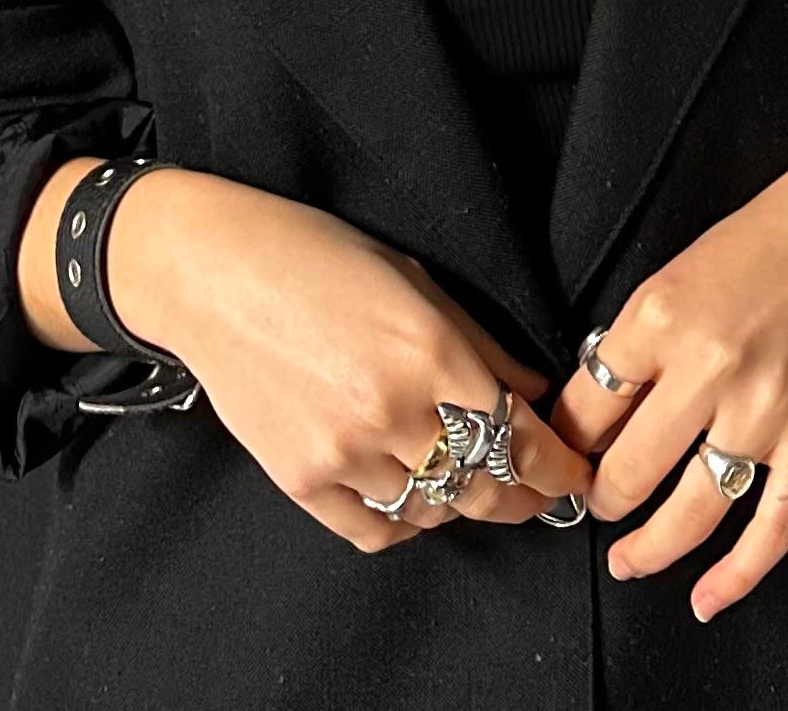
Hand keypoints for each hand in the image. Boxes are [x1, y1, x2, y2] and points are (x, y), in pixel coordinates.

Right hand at [112, 170, 593, 550]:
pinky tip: (408, 491)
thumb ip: (481, 344)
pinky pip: (374, 532)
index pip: (521, 437)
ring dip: (459, 501)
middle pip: (487, 489)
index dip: (560, 468)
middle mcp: (392, 410)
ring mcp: (343, 452)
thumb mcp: (414, 280)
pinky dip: (403, 521)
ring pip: (433, 513)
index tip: (576, 476)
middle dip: (525, 499)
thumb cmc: (314, 256)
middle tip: (539, 494)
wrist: (210, 274)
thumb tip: (535, 394)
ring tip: (463, 475)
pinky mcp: (300, 480)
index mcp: (430, 351)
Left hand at [544, 133, 787, 623]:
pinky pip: (772, 527)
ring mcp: (767, 411)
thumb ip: (638, 343)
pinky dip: (738, 576)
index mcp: (660, 317)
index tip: (560, 458)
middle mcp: (708, 368)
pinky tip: (706, 599)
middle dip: (602, 500)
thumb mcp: (675, 275)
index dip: (565, 444)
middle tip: (596, 506)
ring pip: (692, 512)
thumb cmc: (760, 243)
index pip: (586, 407)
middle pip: (629, 471)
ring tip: (628, 561)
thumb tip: (595, 413)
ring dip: (650, 548)